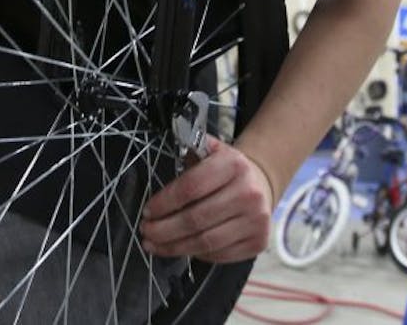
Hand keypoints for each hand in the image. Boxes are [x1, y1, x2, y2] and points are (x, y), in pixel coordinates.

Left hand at [138, 138, 273, 262]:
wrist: (260, 185)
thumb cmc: (225, 171)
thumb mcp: (210, 152)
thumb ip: (187, 156)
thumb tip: (164, 171)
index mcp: (233, 165)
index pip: (190, 187)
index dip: (164, 202)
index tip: (147, 211)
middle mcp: (248, 193)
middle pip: (195, 219)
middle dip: (164, 229)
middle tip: (146, 232)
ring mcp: (256, 220)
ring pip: (205, 242)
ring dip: (174, 247)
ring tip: (154, 245)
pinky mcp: (258, 242)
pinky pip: (219, 255)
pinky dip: (196, 254)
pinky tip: (182, 248)